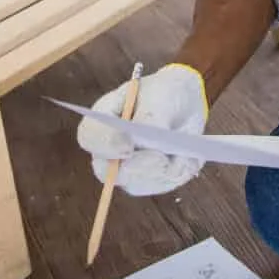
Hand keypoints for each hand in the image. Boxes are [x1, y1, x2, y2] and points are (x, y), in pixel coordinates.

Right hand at [76, 63, 208, 195]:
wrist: (183, 103)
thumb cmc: (164, 94)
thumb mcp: (160, 96)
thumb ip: (150, 119)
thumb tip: (144, 144)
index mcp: (102, 120)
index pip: (90, 137)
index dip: (105, 145)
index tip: (128, 146)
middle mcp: (107, 149)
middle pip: (107, 172)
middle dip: (139, 167)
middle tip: (162, 159)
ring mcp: (125, 169)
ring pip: (139, 182)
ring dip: (166, 168)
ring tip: (184, 149)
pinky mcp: (146, 181)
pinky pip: (162, 184)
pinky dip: (179, 170)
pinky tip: (188, 156)